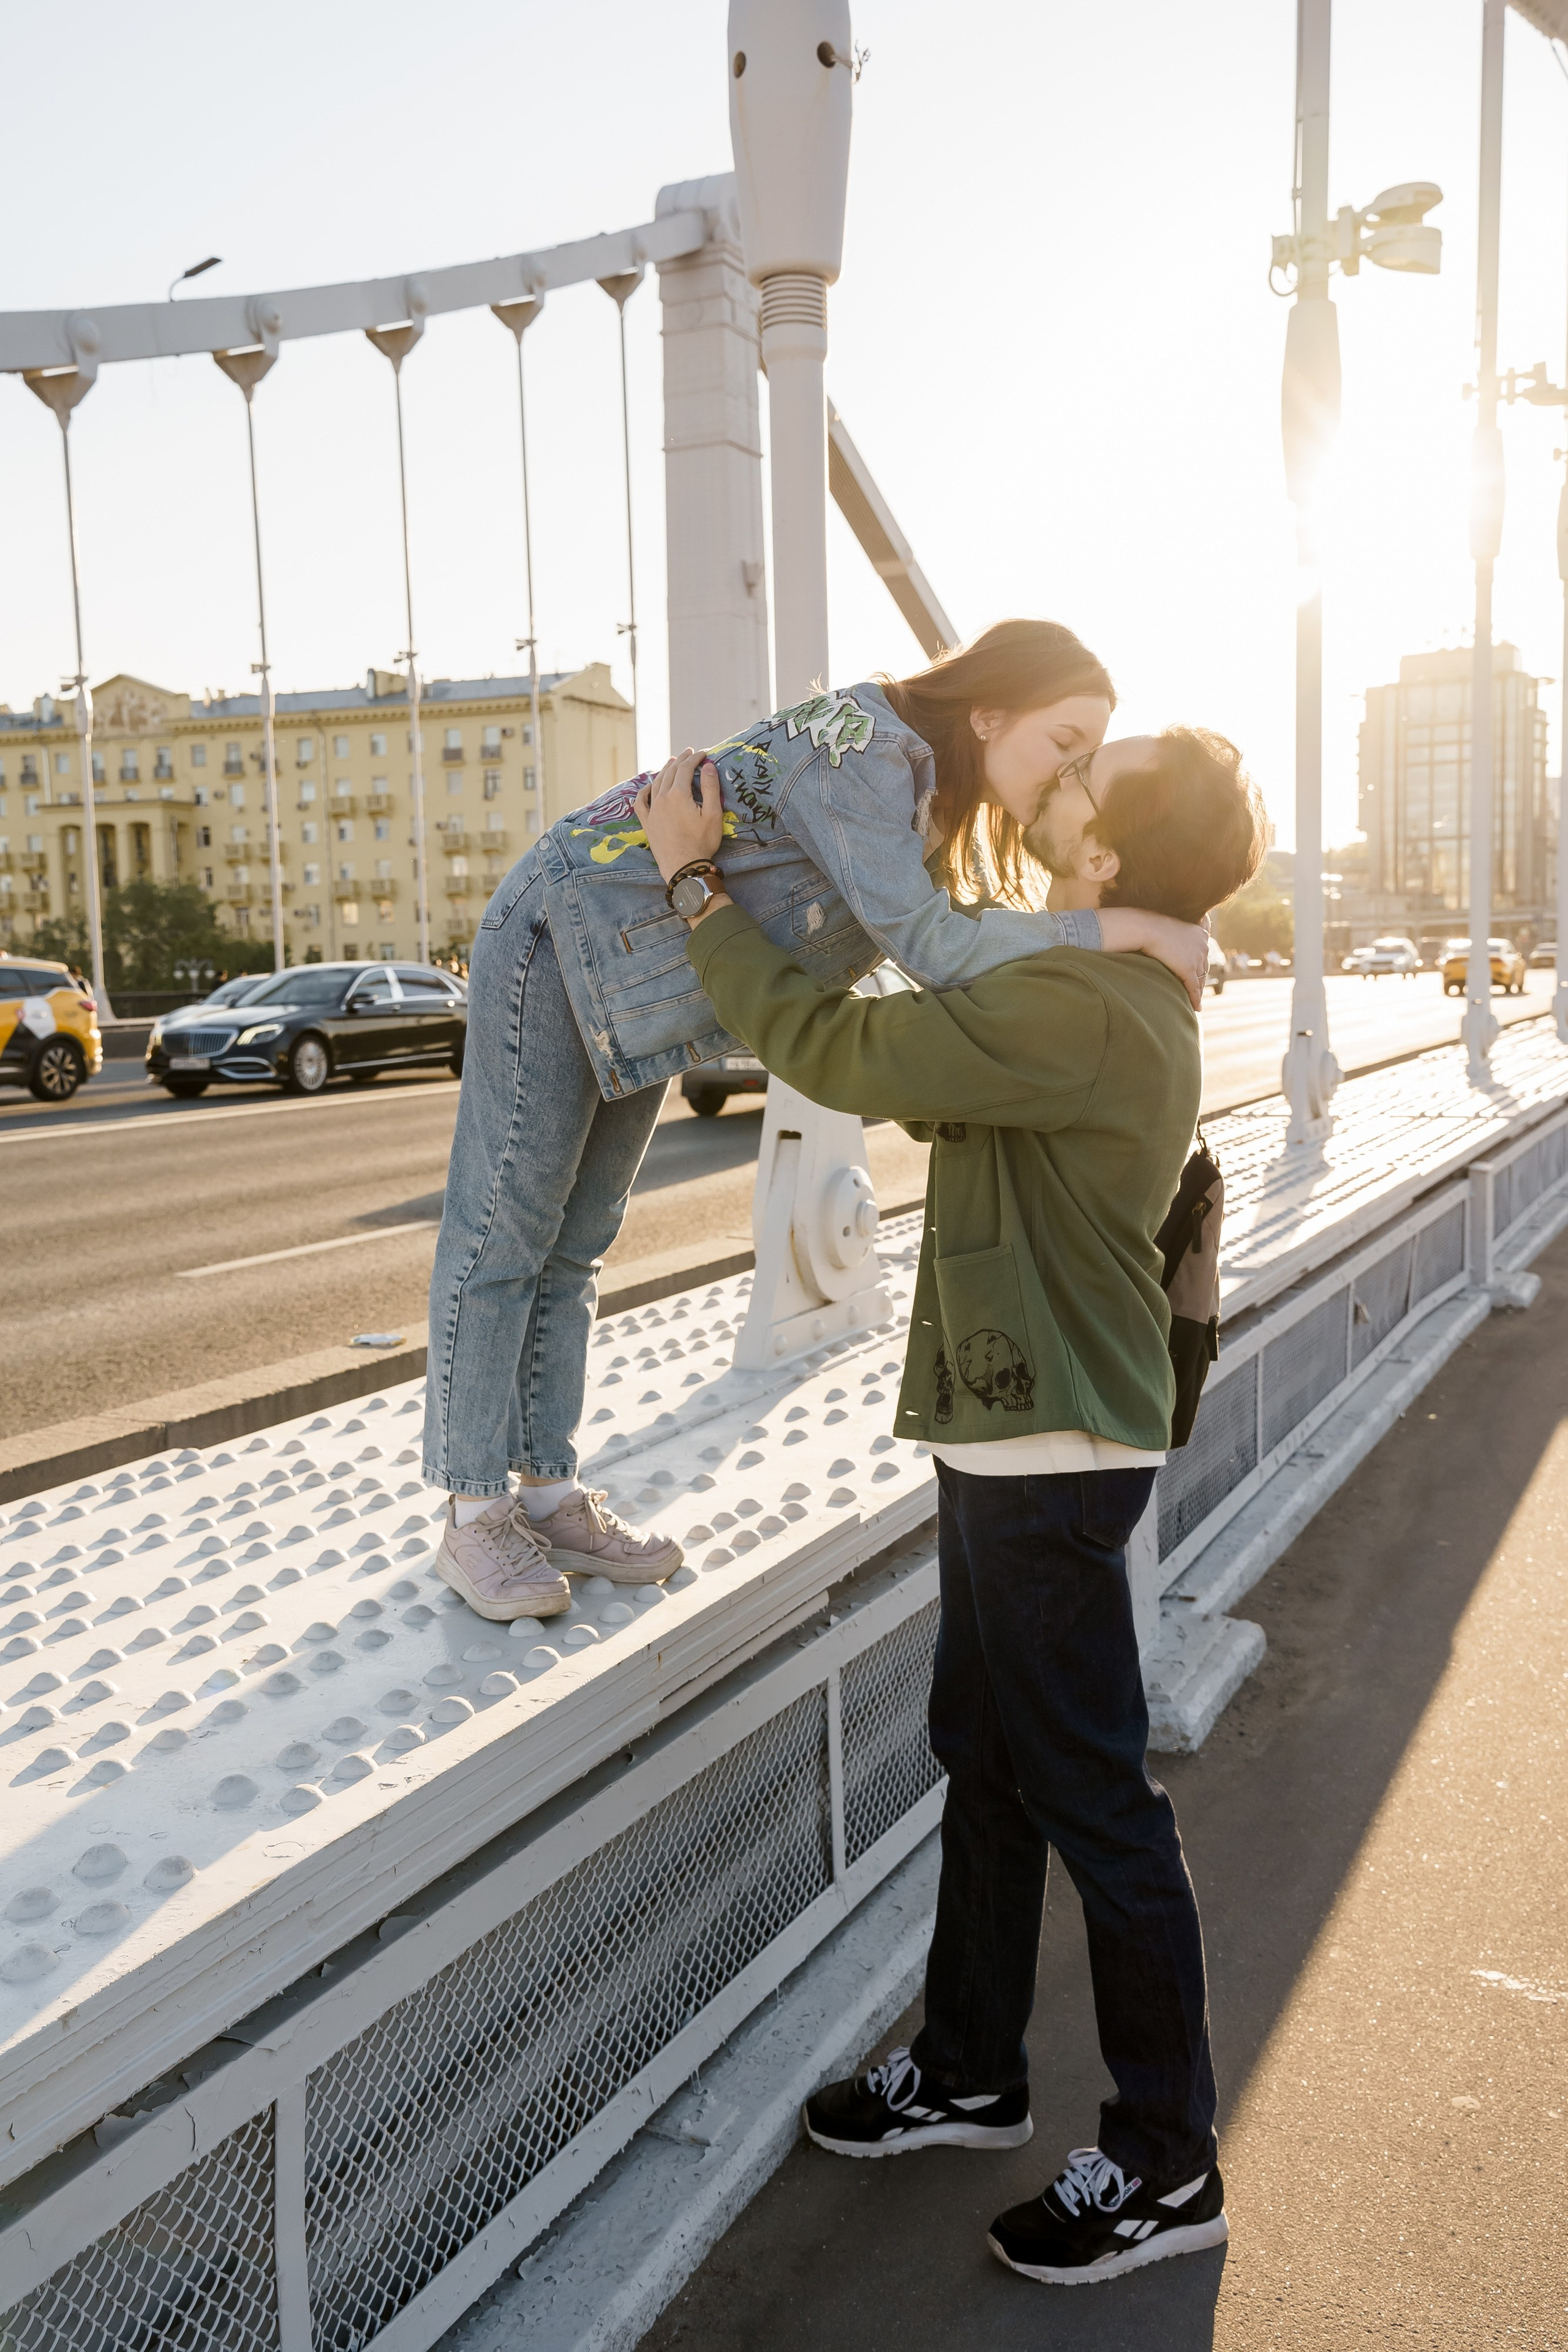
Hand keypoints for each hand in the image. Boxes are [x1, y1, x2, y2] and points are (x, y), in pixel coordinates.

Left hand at [635, 749, 723, 881]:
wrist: (684, 868)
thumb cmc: (702, 843)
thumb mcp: (713, 815)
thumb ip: (710, 788)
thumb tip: (708, 766)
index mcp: (678, 795)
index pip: (686, 768)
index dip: (695, 758)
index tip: (704, 754)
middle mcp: (662, 799)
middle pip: (670, 772)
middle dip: (681, 760)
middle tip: (690, 753)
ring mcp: (652, 811)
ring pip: (656, 783)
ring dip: (665, 770)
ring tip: (672, 762)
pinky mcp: (647, 823)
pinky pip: (641, 801)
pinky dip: (645, 790)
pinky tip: (649, 786)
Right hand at [1098, 907, 1209, 1010]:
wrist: (1147, 929)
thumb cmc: (1152, 927)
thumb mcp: (1170, 929)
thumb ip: (1176, 936)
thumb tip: (1169, 940)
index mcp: (1201, 935)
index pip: (1203, 955)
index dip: (1200, 967)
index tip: (1198, 975)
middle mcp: (1203, 946)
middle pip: (1204, 968)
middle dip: (1201, 981)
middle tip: (1198, 991)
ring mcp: (1197, 958)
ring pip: (1201, 980)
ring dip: (1199, 992)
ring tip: (1196, 1002)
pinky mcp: (1189, 969)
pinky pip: (1194, 988)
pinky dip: (1195, 999)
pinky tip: (1196, 1007)